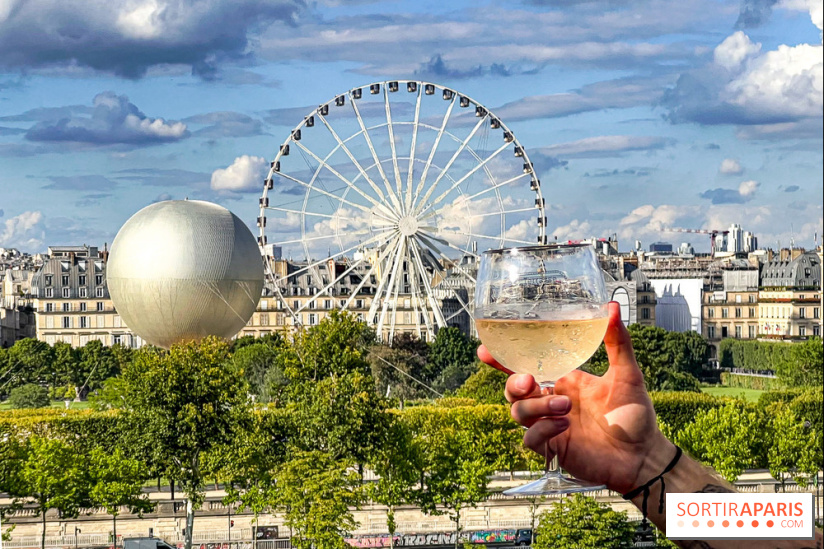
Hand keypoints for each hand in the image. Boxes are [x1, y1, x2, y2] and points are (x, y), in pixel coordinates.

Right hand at [477, 301, 674, 493]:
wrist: (643, 455)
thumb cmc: (635, 415)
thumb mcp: (627, 373)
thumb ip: (617, 342)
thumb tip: (612, 307)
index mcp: (563, 380)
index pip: (525, 367)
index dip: (501, 360)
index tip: (485, 350)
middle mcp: (551, 401)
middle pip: (513, 390)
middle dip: (514, 383)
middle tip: (531, 381)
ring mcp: (549, 425)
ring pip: (518, 412)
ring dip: (536, 406)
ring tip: (564, 407)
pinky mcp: (552, 448)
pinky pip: (530, 439)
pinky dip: (541, 430)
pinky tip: (562, 426)